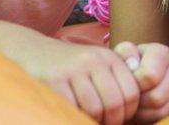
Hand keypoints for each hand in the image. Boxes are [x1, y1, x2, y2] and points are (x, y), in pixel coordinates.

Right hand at [22, 38, 140, 123]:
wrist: (31, 50)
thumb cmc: (70, 66)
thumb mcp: (96, 65)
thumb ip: (116, 79)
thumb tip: (137, 105)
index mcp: (109, 58)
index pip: (132, 94)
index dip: (127, 114)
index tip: (118, 119)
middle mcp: (93, 61)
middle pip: (114, 104)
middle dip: (110, 122)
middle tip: (102, 124)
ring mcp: (73, 70)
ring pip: (93, 109)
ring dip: (91, 121)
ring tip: (85, 119)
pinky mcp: (53, 80)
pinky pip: (71, 108)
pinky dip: (73, 116)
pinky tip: (69, 114)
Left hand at [113, 42, 168, 122]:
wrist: (139, 71)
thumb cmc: (129, 64)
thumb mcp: (122, 54)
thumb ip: (125, 53)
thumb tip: (133, 64)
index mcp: (162, 52)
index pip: (150, 76)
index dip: (134, 85)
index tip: (127, 83)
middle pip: (157, 97)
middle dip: (138, 102)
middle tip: (130, 97)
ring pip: (162, 110)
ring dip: (143, 112)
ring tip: (136, 103)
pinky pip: (168, 116)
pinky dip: (152, 117)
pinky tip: (144, 108)